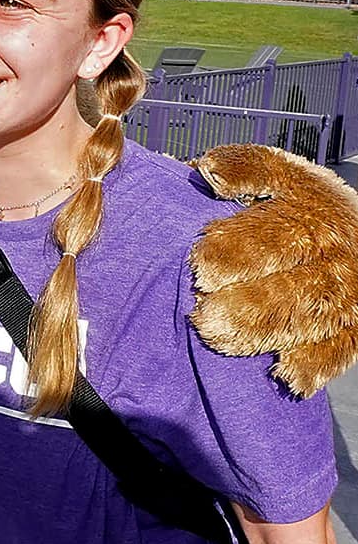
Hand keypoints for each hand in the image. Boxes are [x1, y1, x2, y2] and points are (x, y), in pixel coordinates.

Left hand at [192, 145, 357, 396]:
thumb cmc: (308, 206)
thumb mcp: (285, 176)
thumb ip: (247, 168)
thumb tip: (208, 171)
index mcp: (313, 213)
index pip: (276, 233)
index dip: (240, 249)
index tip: (200, 265)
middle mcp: (333, 256)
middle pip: (291, 283)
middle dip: (248, 302)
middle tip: (204, 316)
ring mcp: (346, 295)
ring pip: (308, 319)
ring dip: (265, 333)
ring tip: (220, 340)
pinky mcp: (354, 328)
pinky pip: (338, 349)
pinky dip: (313, 364)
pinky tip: (284, 374)